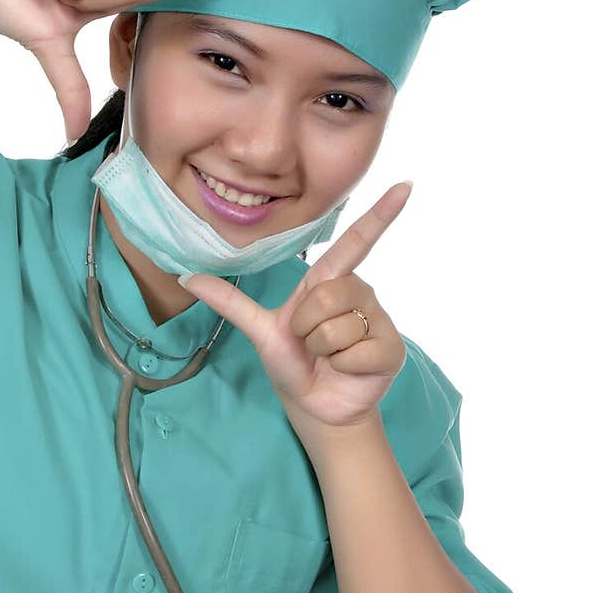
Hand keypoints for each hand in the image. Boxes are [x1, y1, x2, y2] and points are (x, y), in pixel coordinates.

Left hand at [180, 182, 412, 430]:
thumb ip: (229, 302)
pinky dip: (342, 365)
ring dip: (322, 349)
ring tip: (327, 357)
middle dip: (306, 328)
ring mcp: (377, 320)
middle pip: (326, 296)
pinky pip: (357, 350)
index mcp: (329, 281)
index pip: (355, 242)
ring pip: (338, 326)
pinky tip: (346, 369)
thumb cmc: (293, 364)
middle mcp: (358, 293)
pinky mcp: (389, 348)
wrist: (315, 407)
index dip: (379, 215)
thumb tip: (187, 276)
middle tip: (309, 344)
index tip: (405, 185)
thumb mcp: (260, 330)